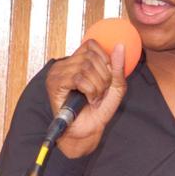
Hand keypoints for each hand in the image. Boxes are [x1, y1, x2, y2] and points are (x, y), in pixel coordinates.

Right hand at [45, 37, 128, 157]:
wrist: (87, 130)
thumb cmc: (98, 110)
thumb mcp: (115, 86)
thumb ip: (118, 67)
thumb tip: (119, 46)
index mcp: (75, 61)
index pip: (91, 45)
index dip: (104, 59)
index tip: (106, 78)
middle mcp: (64, 64)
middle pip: (91, 57)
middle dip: (103, 77)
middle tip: (100, 93)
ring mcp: (57, 73)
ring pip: (85, 67)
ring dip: (97, 86)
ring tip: (94, 98)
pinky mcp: (55, 84)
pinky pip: (78, 78)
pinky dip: (90, 91)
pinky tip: (89, 100)